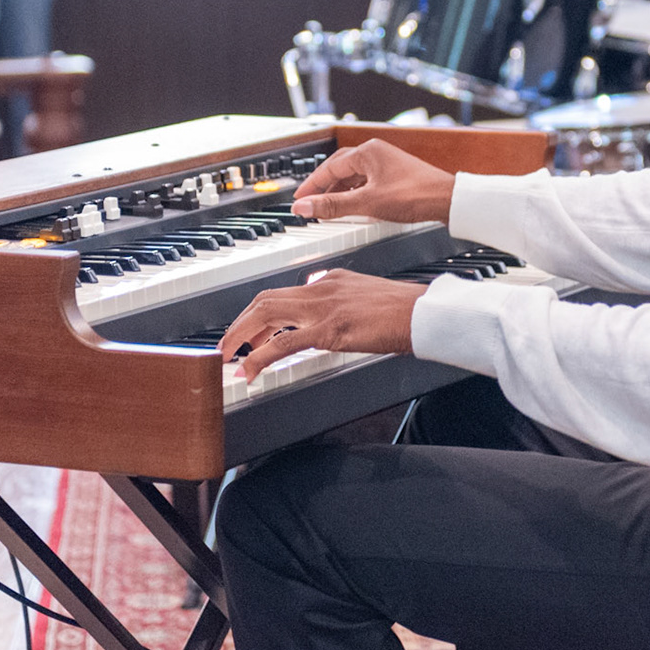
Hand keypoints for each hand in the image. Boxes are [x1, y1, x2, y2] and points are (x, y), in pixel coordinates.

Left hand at [218, 269, 425, 381]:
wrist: (422, 313)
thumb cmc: (402, 309)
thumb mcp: (364, 295)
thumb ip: (340, 299)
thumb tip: (325, 311)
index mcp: (330, 280)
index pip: (283, 293)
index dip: (259, 315)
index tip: (251, 334)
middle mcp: (321, 288)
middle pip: (265, 300)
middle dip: (240, 323)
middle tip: (227, 344)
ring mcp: (323, 308)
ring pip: (266, 314)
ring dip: (240, 335)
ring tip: (227, 355)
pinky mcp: (329, 330)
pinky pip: (283, 343)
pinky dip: (259, 357)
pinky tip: (250, 369)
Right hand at [291, 139, 455, 222]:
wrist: (448, 201)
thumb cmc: (415, 195)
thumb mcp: (367, 203)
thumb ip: (332, 206)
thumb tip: (304, 206)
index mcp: (367, 152)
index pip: (329, 167)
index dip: (312, 185)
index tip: (299, 198)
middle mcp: (377, 153)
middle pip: (341, 169)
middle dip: (324, 187)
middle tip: (309, 202)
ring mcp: (387, 164)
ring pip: (355, 177)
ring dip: (340, 192)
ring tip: (328, 208)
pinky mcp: (396, 176)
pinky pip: (368, 183)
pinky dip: (356, 194)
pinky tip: (354, 207)